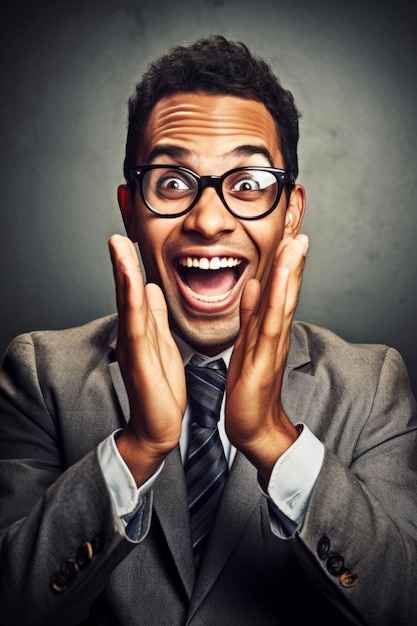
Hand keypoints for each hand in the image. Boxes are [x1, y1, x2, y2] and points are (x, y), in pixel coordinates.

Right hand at [108, 234, 185, 484]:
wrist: (157, 426)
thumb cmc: (160, 388)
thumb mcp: (163, 343)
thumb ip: (156, 316)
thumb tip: (151, 288)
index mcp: (141, 328)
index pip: (134, 290)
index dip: (131, 264)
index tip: (128, 239)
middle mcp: (133, 334)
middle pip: (125, 291)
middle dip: (122, 261)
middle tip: (116, 234)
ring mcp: (133, 346)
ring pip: (127, 303)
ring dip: (122, 273)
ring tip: (118, 246)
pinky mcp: (139, 359)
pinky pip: (136, 325)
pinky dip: (132, 301)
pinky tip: (132, 281)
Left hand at [225, 234, 308, 481]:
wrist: (253, 424)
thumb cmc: (249, 387)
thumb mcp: (247, 343)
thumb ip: (250, 314)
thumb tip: (252, 285)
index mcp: (269, 329)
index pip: (280, 291)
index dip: (285, 264)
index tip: (289, 237)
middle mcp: (275, 334)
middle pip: (287, 293)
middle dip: (294, 262)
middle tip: (302, 233)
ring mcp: (272, 346)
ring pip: (283, 304)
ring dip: (291, 273)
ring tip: (298, 246)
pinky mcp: (264, 359)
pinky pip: (271, 325)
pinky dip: (277, 300)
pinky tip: (280, 281)